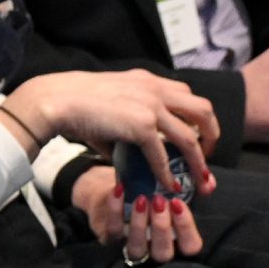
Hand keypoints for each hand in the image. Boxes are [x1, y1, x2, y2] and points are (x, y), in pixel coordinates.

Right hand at [7, 69, 215, 194]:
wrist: (57, 100)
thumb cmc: (73, 103)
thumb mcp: (108, 105)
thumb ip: (124, 126)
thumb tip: (125, 155)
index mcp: (148, 81)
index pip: (185, 95)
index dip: (194, 117)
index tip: (194, 136)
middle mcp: (156, 90)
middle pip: (203, 110)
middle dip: (211, 135)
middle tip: (207, 155)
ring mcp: (152, 106)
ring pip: (191, 136)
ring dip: (198, 161)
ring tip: (199, 179)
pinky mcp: (142, 125)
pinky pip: (164, 154)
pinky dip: (167, 173)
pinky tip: (169, 186)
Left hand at [73, 172, 205, 263]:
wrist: (123, 187)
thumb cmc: (157, 191)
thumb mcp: (175, 188)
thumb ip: (197, 186)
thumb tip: (209, 183)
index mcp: (177, 240)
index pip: (190, 247)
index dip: (186, 229)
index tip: (178, 203)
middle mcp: (156, 249)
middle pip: (163, 254)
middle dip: (162, 228)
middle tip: (160, 202)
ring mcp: (132, 246)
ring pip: (136, 249)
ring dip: (140, 224)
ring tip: (142, 199)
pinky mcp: (111, 238)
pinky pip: (113, 230)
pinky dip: (115, 209)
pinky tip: (119, 190)